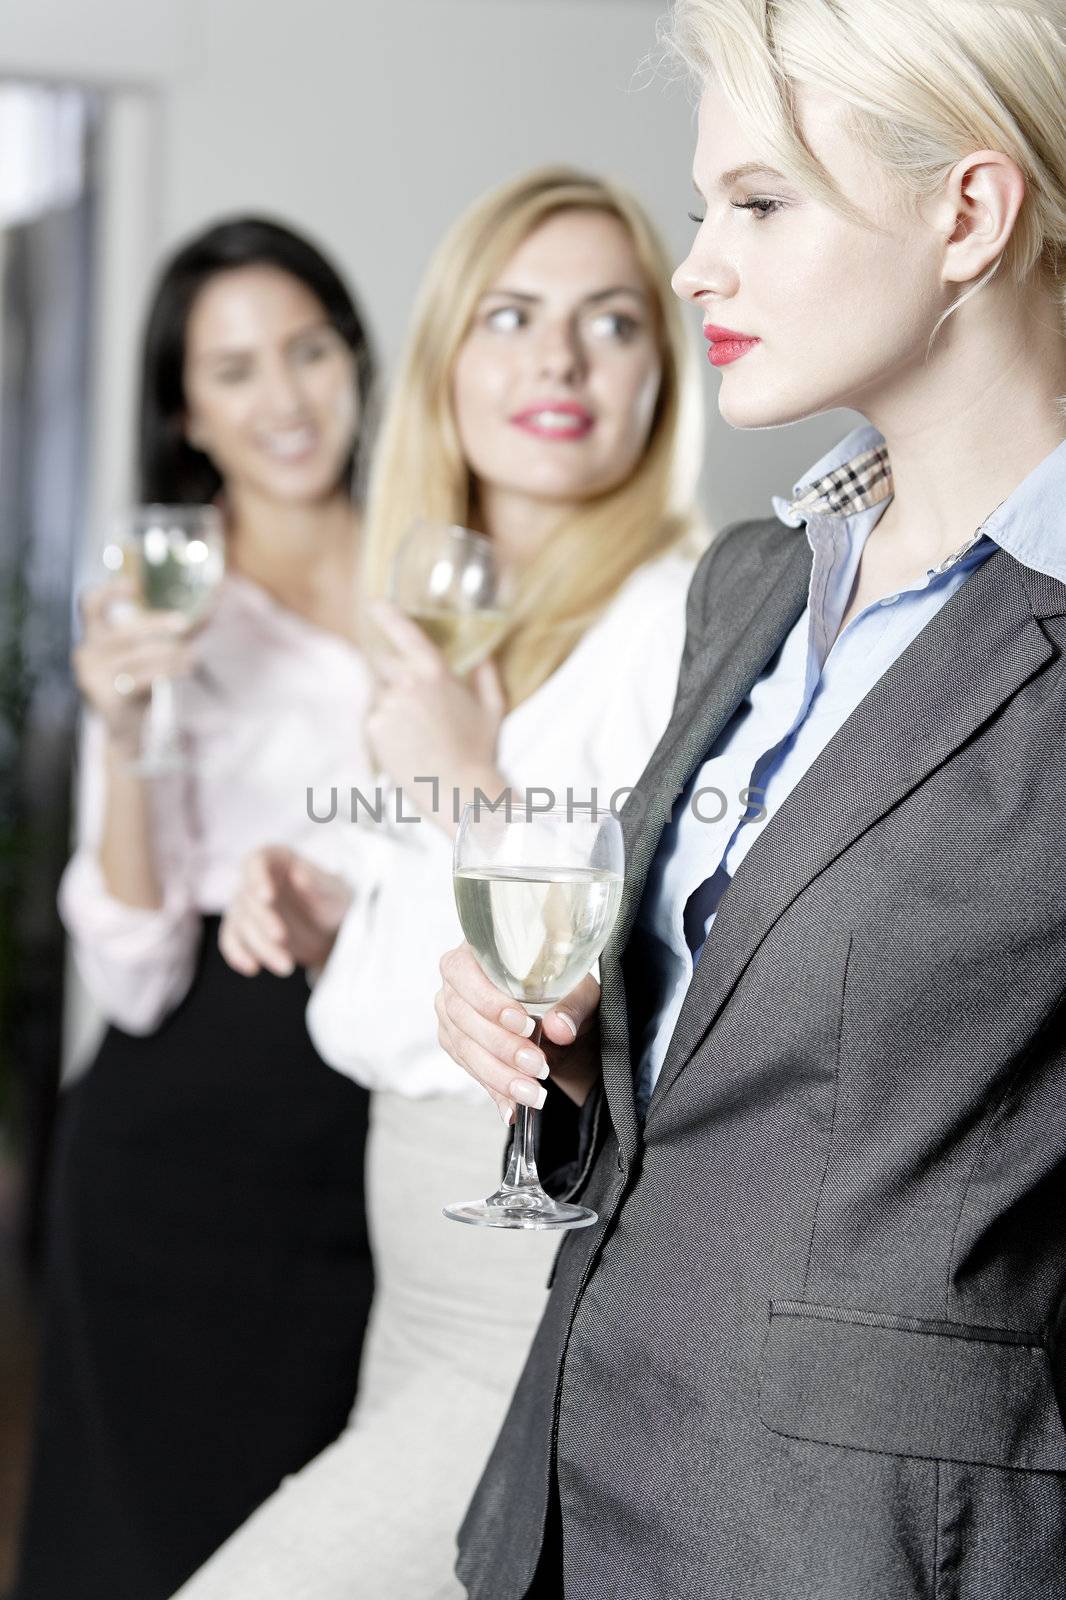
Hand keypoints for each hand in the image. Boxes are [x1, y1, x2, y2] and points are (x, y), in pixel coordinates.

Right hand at [74, 578, 197, 751]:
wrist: (124, 728)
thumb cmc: (139, 682)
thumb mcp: (152, 653)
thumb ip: (176, 630)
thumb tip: (213, 605)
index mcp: (94, 635)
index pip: (89, 604)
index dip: (108, 591)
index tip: (134, 585)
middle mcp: (88, 652)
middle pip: (124, 631)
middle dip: (155, 624)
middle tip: (184, 623)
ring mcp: (93, 675)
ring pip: (138, 656)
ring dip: (170, 654)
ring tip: (192, 656)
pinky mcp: (107, 697)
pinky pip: (142, 679)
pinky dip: (167, 671)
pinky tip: (186, 669)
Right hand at [219, 846, 353, 977]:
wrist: (329, 927)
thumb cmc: (332, 899)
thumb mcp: (334, 890)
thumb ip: (317, 881)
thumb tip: (299, 874)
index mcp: (275, 859)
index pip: (255, 862)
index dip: (257, 879)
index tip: (267, 897)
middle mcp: (254, 880)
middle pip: (248, 899)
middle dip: (264, 921)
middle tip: (283, 938)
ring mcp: (245, 905)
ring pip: (241, 924)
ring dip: (260, 947)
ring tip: (286, 967)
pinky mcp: (242, 929)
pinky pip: (231, 941)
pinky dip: (238, 955)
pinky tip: (252, 968)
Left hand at [367, 601, 505, 827]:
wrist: (458, 790)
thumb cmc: (479, 750)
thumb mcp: (493, 709)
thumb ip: (487, 676)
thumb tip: (484, 657)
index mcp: (435, 673)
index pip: (406, 634)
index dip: (388, 616)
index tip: (376, 604)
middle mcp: (407, 684)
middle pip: (383, 662)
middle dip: (391, 673)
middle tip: (412, 703)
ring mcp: (387, 705)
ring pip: (380, 694)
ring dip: (391, 705)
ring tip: (417, 735)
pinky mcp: (374, 727)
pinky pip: (375, 718)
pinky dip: (386, 727)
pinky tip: (408, 745)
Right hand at [436, 944, 601, 1122]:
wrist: (562, 1020)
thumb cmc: (566, 993)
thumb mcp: (579, 992)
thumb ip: (571, 1006)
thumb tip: (559, 1027)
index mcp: (479, 951)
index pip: (464, 971)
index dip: (488, 1000)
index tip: (524, 1024)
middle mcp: (457, 982)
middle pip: (462, 1015)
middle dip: (501, 1047)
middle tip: (538, 1066)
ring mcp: (452, 1015)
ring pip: (464, 1048)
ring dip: (499, 1076)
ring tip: (532, 1094)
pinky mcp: (457, 1044)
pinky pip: (470, 1070)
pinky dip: (494, 1090)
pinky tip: (513, 1107)